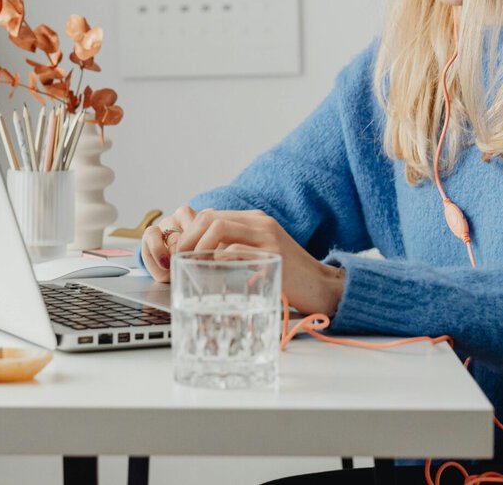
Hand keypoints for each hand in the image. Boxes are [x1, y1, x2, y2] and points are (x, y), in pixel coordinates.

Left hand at [144, 206, 345, 315]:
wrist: (323, 286)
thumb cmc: (290, 276)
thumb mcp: (261, 255)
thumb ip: (237, 250)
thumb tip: (202, 257)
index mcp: (255, 221)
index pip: (211, 215)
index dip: (189, 233)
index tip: (179, 254)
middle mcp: (260, 223)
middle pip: (210, 218)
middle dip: (188, 239)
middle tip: (179, 261)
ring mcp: (268, 237)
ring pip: (219, 228)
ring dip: (198, 248)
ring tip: (193, 266)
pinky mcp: (273, 255)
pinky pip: (236, 251)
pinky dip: (218, 262)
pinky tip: (214, 275)